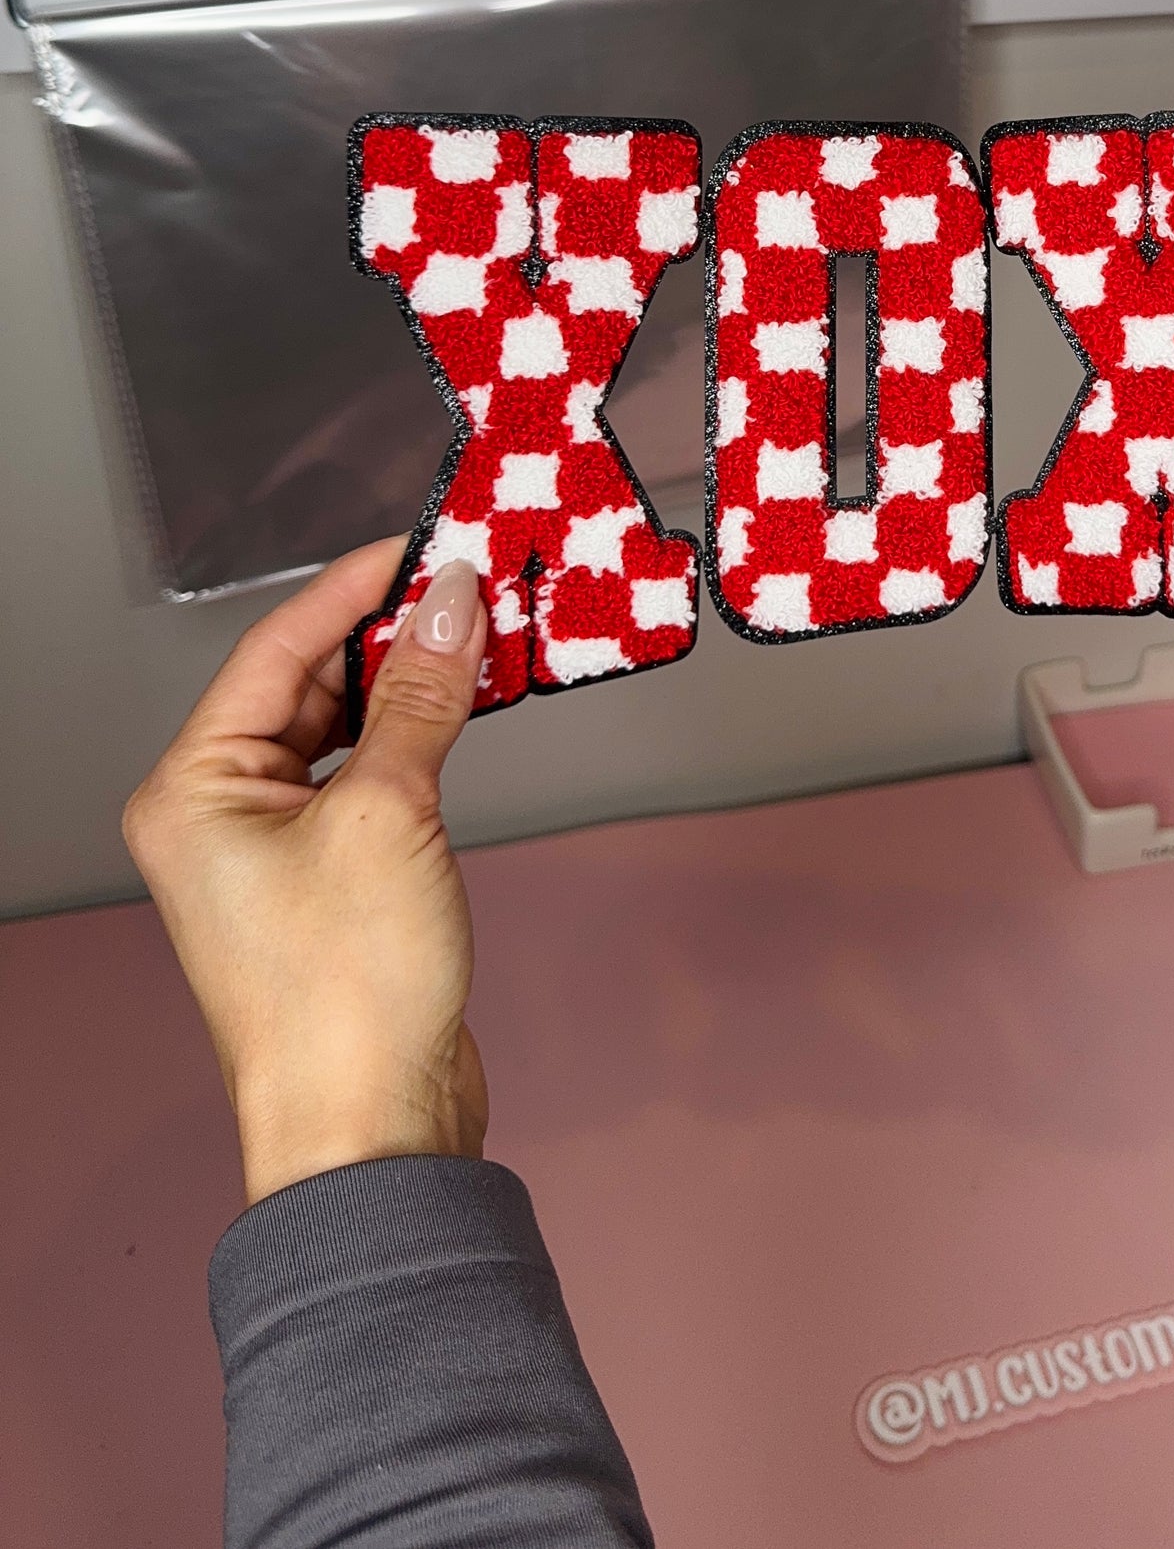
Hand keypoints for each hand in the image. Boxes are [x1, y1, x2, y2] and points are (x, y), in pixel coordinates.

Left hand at [123, 541, 488, 1202]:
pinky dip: (418, 740)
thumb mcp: (388, 815)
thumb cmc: (344, 996)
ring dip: (411, 685)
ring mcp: (271, 851)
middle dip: (390, 633)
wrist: (372, 1128)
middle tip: (470, 585)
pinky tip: (467, 711)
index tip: (425, 545)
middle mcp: (217, 814)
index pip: (274, 648)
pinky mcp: (327, 880)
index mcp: (192, 790)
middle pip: (306, 683)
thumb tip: (450, 602)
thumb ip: (422, 697)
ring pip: (344, 729)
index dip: (354, 587)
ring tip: (481, 636)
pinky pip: (368, 778)